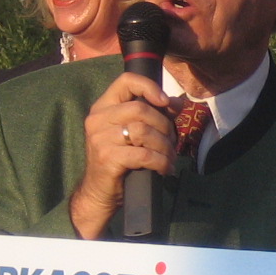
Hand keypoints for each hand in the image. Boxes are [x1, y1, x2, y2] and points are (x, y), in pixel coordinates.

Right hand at [69, 74, 175, 238]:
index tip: (165, 102)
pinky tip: (164, 169)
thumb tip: (177, 101)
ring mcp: (100, 139)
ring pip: (144, 131)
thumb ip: (152, 115)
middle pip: (141, 109)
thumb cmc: (119, 161)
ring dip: (164, 146)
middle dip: (164, 126)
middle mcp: (98, 119)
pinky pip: (144, 154)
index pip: (126, 81)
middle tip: (172, 142)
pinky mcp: (107, 158)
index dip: (149, 86)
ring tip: (169, 157)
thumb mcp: (133, 134)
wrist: (99, 193)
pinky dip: (160, 161)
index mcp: (103, 107)